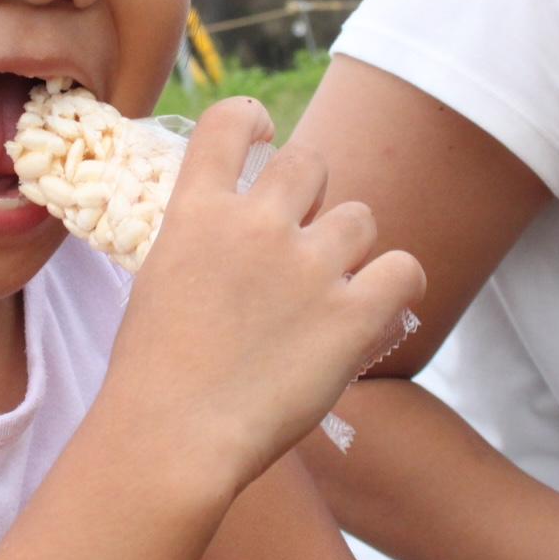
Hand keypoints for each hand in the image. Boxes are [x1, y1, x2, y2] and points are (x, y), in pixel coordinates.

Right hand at [103, 97, 425, 495]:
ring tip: (330, 288)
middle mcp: (256, 223)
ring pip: (360, 217)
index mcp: (198, 211)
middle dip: (310, 194)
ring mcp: (308, 267)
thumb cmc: (153, 376)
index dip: (254, 122)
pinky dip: (396, 285)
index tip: (263, 138)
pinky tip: (376, 306)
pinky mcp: (352, 315)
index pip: (230, 121)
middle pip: (309, 162)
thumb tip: (232, 235)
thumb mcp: (160, 281)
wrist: (173, 438)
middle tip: (299, 239)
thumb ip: (202, 243)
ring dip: (349, 245)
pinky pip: (405, 270)